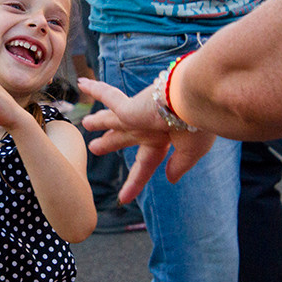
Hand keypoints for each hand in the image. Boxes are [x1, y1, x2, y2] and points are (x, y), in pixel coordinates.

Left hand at [78, 78, 215, 203]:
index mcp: (164, 140)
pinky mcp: (128, 107)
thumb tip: (171, 180)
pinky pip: (107, 96)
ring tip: (86, 123)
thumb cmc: (198, 127)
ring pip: (111, 119)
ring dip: (99, 121)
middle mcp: (148, 128)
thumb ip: (180, 165)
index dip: (134, 182)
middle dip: (109, 142)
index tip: (123, 199)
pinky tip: (82, 83)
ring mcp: (136, 116)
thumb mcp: (192, 152)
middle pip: (123, 138)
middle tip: (94, 147)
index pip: (145, 165)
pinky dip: (95, 89)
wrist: (198, 101)